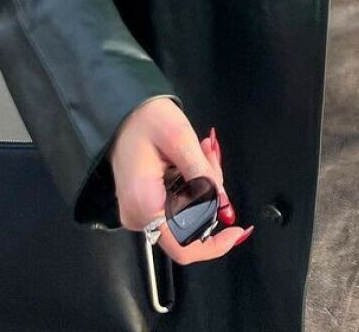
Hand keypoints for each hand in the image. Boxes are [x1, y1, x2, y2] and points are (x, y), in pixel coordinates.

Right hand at [109, 97, 253, 262]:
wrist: (121, 111)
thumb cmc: (146, 119)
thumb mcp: (180, 139)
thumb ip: (204, 175)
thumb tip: (226, 207)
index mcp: (145, 206)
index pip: (184, 246)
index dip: (215, 244)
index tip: (237, 229)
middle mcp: (139, 218)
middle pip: (190, 227)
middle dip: (210, 195)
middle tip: (211, 156)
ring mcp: (139, 213)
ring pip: (186, 215)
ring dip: (203, 186)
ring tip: (202, 150)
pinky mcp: (143, 205)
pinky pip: (177, 206)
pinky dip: (192, 185)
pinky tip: (191, 158)